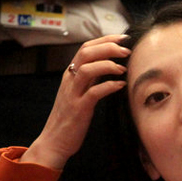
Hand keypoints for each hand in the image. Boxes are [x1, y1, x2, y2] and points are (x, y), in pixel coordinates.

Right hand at [22, 35, 129, 169]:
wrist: (55, 141)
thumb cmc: (70, 118)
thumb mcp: (79, 93)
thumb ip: (91, 79)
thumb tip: (110, 65)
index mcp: (70, 74)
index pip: (86, 47)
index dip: (105, 40)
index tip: (123, 39)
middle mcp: (70, 80)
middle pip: (86, 53)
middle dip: (108, 47)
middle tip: (127, 52)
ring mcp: (73, 94)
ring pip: (87, 69)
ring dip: (108, 65)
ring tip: (123, 68)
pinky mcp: (78, 109)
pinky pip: (94, 93)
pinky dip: (109, 86)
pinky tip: (121, 86)